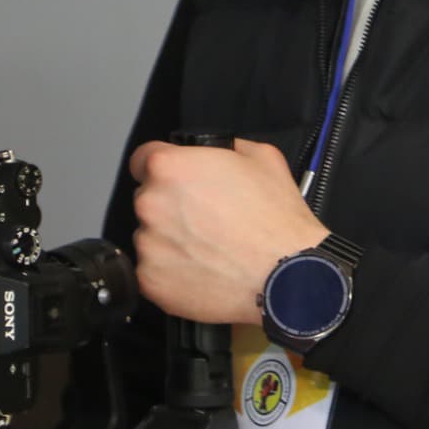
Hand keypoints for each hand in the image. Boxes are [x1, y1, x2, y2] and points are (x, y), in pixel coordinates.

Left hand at [126, 138, 323, 325]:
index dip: (166, 168)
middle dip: (173, 206)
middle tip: (209, 218)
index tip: (178, 180)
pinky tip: (206, 269)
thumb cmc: (276, 221)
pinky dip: (175, 271)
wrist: (286, 275)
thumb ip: (227, 148)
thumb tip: (217, 153)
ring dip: (174, 239)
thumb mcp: (263, 157)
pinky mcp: (150, 280)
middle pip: (149, 199)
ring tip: (212, 248)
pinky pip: (156, 271)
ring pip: (152, 237)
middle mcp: (150, 204)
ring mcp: (148, 245)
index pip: (142, 159)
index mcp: (170, 168)